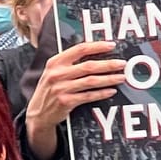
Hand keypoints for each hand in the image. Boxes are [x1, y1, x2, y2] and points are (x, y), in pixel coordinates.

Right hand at [24, 40, 126, 159]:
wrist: (38, 113)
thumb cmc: (50, 90)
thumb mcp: (53, 72)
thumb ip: (69, 63)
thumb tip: (94, 53)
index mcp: (55, 62)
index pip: (79, 49)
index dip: (97, 46)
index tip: (112, 46)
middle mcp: (57, 74)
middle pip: (89, 66)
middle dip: (108, 64)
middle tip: (122, 64)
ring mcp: (61, 88)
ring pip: (91, 81)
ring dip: (109, 79)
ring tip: (121, 77)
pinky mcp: (66, 102)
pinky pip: (88, 96)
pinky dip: (102, 93)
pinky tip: (111, 91)